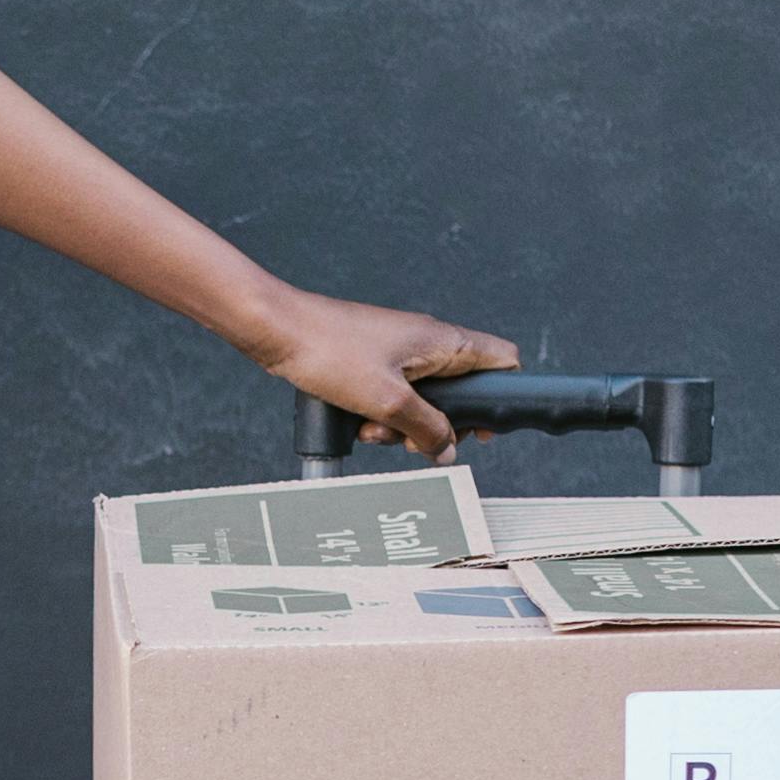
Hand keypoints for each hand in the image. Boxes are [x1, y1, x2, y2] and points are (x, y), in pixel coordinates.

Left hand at [252, 296, 517, 457]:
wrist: (278, 330)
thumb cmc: (329, 348)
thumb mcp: (387, 401)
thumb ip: (425, 428)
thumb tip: (446, 448)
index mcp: (442, 341)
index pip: (501, 359)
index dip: (500, 396)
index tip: (480, 427)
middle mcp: (427, 341)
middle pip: (459, 392)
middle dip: (438, 424)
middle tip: (414, 439)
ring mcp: (400, 350)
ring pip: (422, 399)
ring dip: (403, 424)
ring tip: (375, 430)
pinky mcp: (373, 360)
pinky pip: (393, 395)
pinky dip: (380, 414)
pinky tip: (358, 422)